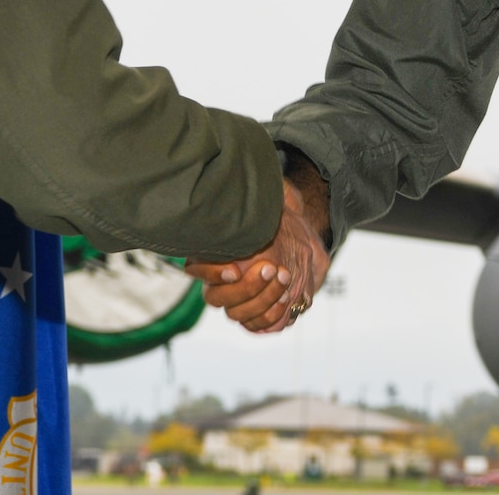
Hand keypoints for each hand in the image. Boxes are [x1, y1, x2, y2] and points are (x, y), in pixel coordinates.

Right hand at [185, 165, 329, 332]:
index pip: (195, 269)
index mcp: (211, 255)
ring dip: (262, 299)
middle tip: (270, 267)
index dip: (211, 272)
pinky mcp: (258, 315)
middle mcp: (219, 282)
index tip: (234, 268)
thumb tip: (247, 171)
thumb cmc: (276, 219)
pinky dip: (271, 317)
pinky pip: (257, 326)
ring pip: (237, 314)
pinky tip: (286, 299)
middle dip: (246, 287)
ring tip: (285, 277)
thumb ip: (249, 193)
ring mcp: (238, 301)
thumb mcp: (264, 201)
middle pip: (217, 299)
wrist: (303, 243)